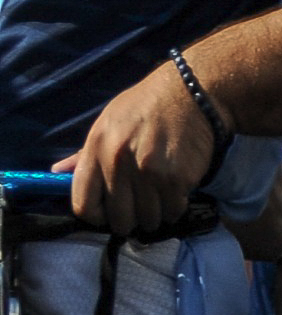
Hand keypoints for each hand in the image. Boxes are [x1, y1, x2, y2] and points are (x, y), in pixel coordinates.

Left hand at [56, 57, 219, 234]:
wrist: (190, 93)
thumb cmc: (144, 107)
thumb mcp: (107, 123)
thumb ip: (84, 154)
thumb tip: (57, 172)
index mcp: (96, 150)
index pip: (84, 205)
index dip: (97, 217)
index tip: (108, 215)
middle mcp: (119, 163)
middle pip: (119, 218)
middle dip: (129, 221)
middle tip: (138, 212)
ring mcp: (150, 172)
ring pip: (149, 219)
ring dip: (155, 216)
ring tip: (160, 202)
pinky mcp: (178, 177)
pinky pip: (174, 209)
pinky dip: (176, 208)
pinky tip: (177, 194)